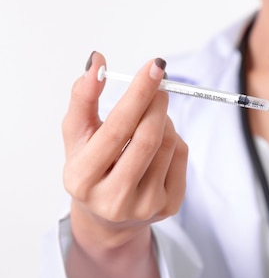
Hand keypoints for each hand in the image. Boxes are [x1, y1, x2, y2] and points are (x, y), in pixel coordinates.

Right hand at [62, 52, 187, 250]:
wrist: (107, 216)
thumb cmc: (91, 165)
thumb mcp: (78, 135)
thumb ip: (83, 98)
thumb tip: (97, 61)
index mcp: (82, 178)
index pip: (118, 129)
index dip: (138, 94)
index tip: (154, 67)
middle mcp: (113, 198)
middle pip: (149, 138)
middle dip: (157, 103)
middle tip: (158, 82)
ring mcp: (145, 206)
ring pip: (169, 144)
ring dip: (164, 119)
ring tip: (150, 117)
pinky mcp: (169, 206)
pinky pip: (181, 156)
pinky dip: (173, 138)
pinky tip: (158, 142)